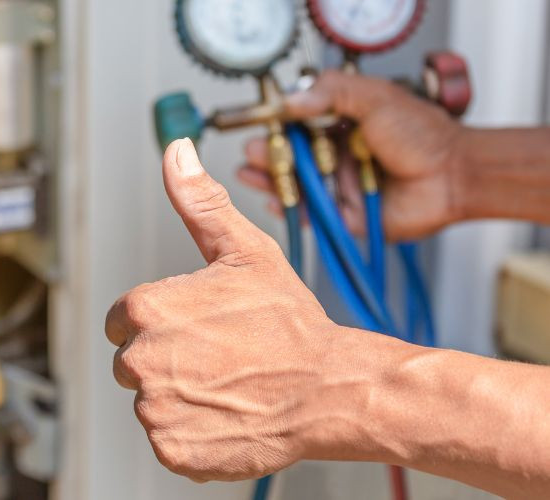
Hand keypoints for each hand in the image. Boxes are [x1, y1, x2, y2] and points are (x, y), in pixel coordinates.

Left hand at [105, 138, 356, 481]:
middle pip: (132, 362)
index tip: (196, 328)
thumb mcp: (245, 251)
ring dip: (180, 396)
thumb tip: (176, 153)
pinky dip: (192, 433)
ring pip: (151, 401)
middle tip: (218, 356)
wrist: (329, 390)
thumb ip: (199, 203)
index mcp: (145, 310)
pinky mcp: (172, 449)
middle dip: (167, 359)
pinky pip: (168, 439)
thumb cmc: (290, 324)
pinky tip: (226, 413)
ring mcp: (156, 409)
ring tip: (227, 384)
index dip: (160, 323)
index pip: (121, 321)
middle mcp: (140, 360)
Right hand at [238, 70, 465, 240]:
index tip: (260, 124)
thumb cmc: (423, 135)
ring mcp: (337, 187)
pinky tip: (273, 198)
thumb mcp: (375, 98)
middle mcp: (336, 157)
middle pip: (289, 157)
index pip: (298, 125)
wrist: (453, 175)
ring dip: (269, 180)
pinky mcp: (342, 216)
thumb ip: (333, 93)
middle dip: (266, 155)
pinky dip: (288, 209)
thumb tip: (291, 101)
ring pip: (294, 185)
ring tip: (250, 173)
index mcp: (341, 126)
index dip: (277, 126)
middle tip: (251, 151)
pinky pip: (309, 215)